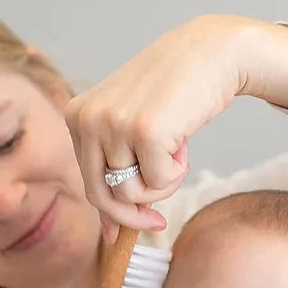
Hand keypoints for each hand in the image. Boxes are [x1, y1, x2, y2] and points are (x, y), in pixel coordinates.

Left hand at [65, 15, 287, 240]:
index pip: (89, 184)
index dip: (116, 213)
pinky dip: (177, 173)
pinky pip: (159, 182)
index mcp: (77, 116)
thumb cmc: (174, 92)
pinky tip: (184, 143)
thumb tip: (111, 234)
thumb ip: (116, 173)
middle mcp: (87, 119)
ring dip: (161, 185)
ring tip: (175, 154)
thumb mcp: (133, 129)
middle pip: (101, 196)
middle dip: (132, 215)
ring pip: (131, 193)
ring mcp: (113, 124)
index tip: (142, 221)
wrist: (211, 52)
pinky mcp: (144, 131)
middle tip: (158, 222)